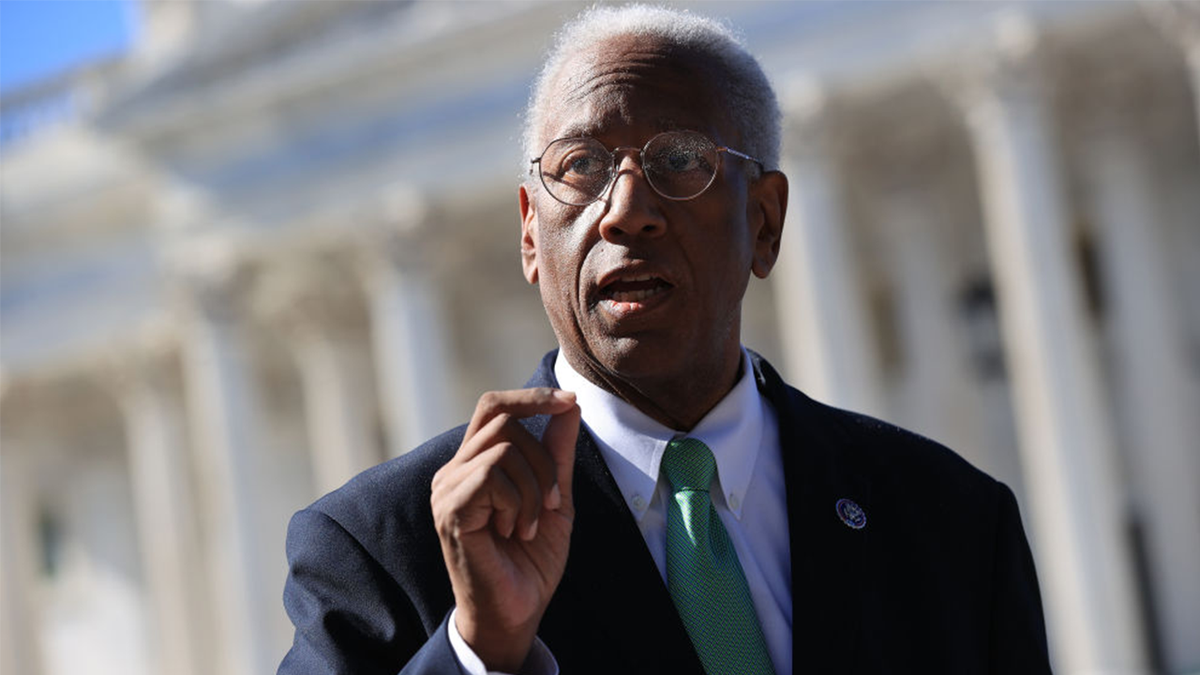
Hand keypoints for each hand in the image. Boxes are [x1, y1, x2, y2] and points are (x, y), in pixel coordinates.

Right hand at [430, 387, 580, 671]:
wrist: (517, 611)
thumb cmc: (531, 559)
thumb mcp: (555, 496)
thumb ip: (558, 451)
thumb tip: (570, 404)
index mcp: (475, 463)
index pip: (495, 407)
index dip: (532, 397)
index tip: (570, 401)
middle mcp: (454, 470)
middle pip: (503, 420)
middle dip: (544, 458)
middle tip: (553, 502)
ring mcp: (447, 488)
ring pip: (504, 448)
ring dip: (535, 487)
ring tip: (530, 526)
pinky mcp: (450, 509)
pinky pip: (493, 475)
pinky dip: (519, 503)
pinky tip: (515, 532)